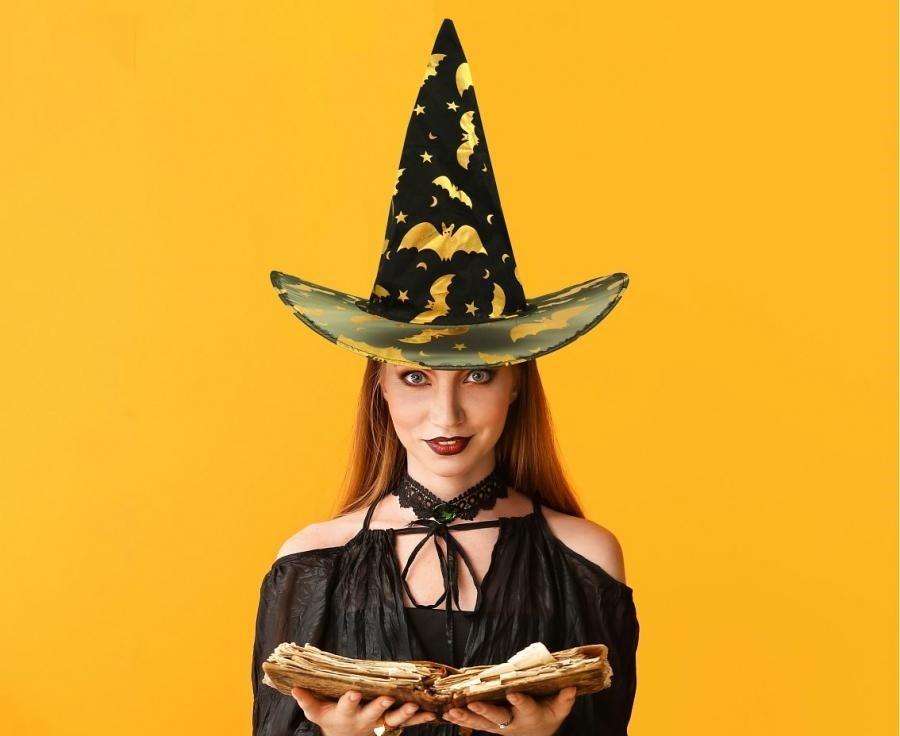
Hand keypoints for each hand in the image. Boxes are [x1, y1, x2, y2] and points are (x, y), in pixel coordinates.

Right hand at [291, 687, 436, 735]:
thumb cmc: (329, 717)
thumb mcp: (316, 712)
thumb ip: (307, 700)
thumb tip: (294, 687)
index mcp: (346, 712)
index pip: (347, 704)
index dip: (351, 699)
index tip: (354, 692)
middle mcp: (364, 717)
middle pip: (373, 712)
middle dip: (380, 705)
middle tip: (388, 698)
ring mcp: (379, 721)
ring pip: (393, 718)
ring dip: (404, 713)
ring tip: (415, 706)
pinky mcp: (391, 721)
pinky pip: (407, 721)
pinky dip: (419, 717)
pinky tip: (432, 712)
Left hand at [442, 686, 576, 735]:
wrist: (536, 735)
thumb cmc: (548, 715)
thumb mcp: (559, 709)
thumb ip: (564, 699)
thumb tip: (570, 685)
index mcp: (531, 714)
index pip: (526, 706)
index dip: (519, 700)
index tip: (513, 693)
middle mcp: (513, 721)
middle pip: (499, 717)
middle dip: (486, 711)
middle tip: (475, 705)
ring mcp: (500, 725)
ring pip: (482, 723)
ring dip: (467, 717)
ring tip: (452, 712)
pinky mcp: (490, 726)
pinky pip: (474, 724)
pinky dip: (461, 720)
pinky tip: (447, 715)